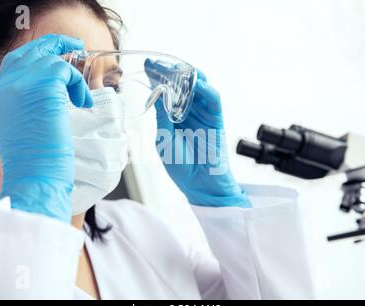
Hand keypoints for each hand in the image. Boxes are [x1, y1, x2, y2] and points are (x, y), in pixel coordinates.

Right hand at [0, 34, 92, 221]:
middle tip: (74, 46)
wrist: (35, 177)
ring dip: (72, 76)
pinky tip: (82, 102)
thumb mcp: (25, 129)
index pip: (14, 66)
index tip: (56, 59)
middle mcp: (4, 88)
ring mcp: (20, 84)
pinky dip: (78, 84)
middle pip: (28, 53)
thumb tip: (54, 94)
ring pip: (49, 60)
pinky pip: (65, 70)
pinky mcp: (41, 86)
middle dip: (53, 46)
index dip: (37, 59)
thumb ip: (31, 107)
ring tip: (82, 97)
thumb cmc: (36, 163)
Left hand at [145, 61, 250, 207]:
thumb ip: (162, 116)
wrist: (199, 184)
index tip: (148, 64)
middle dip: (170, 71)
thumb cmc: (181, 165)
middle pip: (182, 84)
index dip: (157, 77)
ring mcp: (203, 113)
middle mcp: (188, 111)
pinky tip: (196, 82)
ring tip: (175, 69)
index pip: (166, 90)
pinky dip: (205, 89)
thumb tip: (157, 93)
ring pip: (198, 86)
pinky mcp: (216, 118)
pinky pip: (213, 99)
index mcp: (172, 116)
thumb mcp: (164, 139)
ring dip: (188, 75)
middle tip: (158, 63)